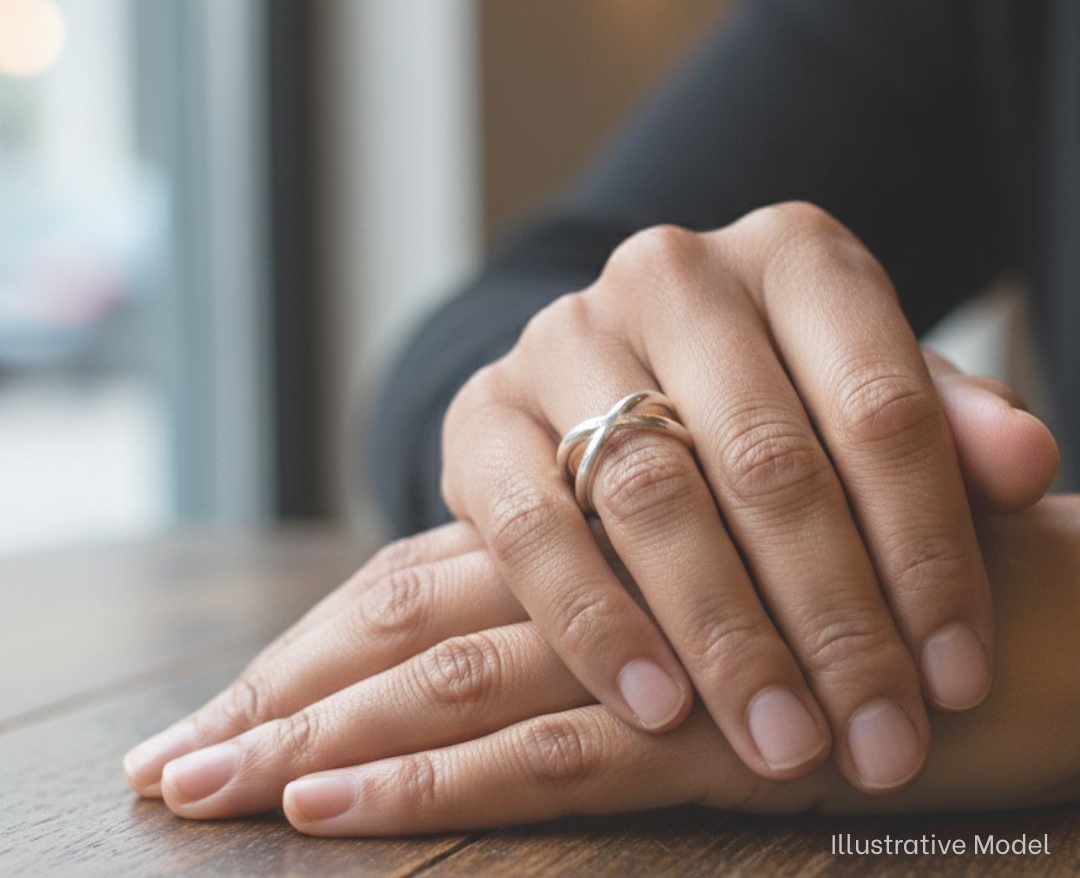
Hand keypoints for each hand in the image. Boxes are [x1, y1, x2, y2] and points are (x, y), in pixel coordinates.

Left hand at [124, 496, 1079, 834]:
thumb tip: (543, 660)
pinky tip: (332, 813)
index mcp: (609, 539)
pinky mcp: (716, 721)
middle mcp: (612, 571)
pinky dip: (434, 787)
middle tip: (168, 773)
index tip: (227, 717)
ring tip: (206, 798)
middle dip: (288, 702)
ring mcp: (658, 637)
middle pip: (418, 622)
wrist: (1044, 610)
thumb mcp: (745, 601)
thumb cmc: (897, 598)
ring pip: (459, 678)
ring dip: (324, 746)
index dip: (326, 649)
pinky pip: (550, 752)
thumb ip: (648, 608)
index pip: (436, 582)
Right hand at [440, 203, 1057, 791]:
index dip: (930, 553)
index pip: (883, 407)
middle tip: (877, 739)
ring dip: (724, 635)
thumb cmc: (770, 393)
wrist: (616, 372)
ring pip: (651, 493)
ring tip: (781, 742)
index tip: (957, 678)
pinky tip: (655, 702)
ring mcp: (565, 333)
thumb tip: (1026, 464)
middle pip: (768, 458)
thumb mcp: (865, 388)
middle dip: (832, 618)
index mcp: (792, 254)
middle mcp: (672, 274)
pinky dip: (594, 621)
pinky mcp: (482, 407)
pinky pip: (531, 523)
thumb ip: (945, 421)